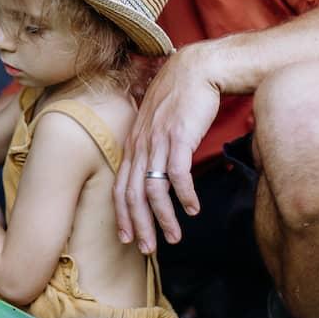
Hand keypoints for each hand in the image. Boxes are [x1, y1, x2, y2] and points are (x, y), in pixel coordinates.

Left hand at [115, 43, 220, 253]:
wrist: (198, 68)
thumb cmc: (181, 96)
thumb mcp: (159, 123)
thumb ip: (153, 145)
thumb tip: (157, 171)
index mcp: (134, 143)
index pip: (120, 186)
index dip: (122, 215)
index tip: (127, 237)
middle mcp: (141, 144)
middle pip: (132, 195)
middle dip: (139, 226)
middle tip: (147, 249)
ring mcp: (159, 141)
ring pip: (153, 190)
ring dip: (164, 218)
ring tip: (174, 237)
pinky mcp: (180, 137)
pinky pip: (178, 175)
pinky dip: (184, 196)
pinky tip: (193, 209)